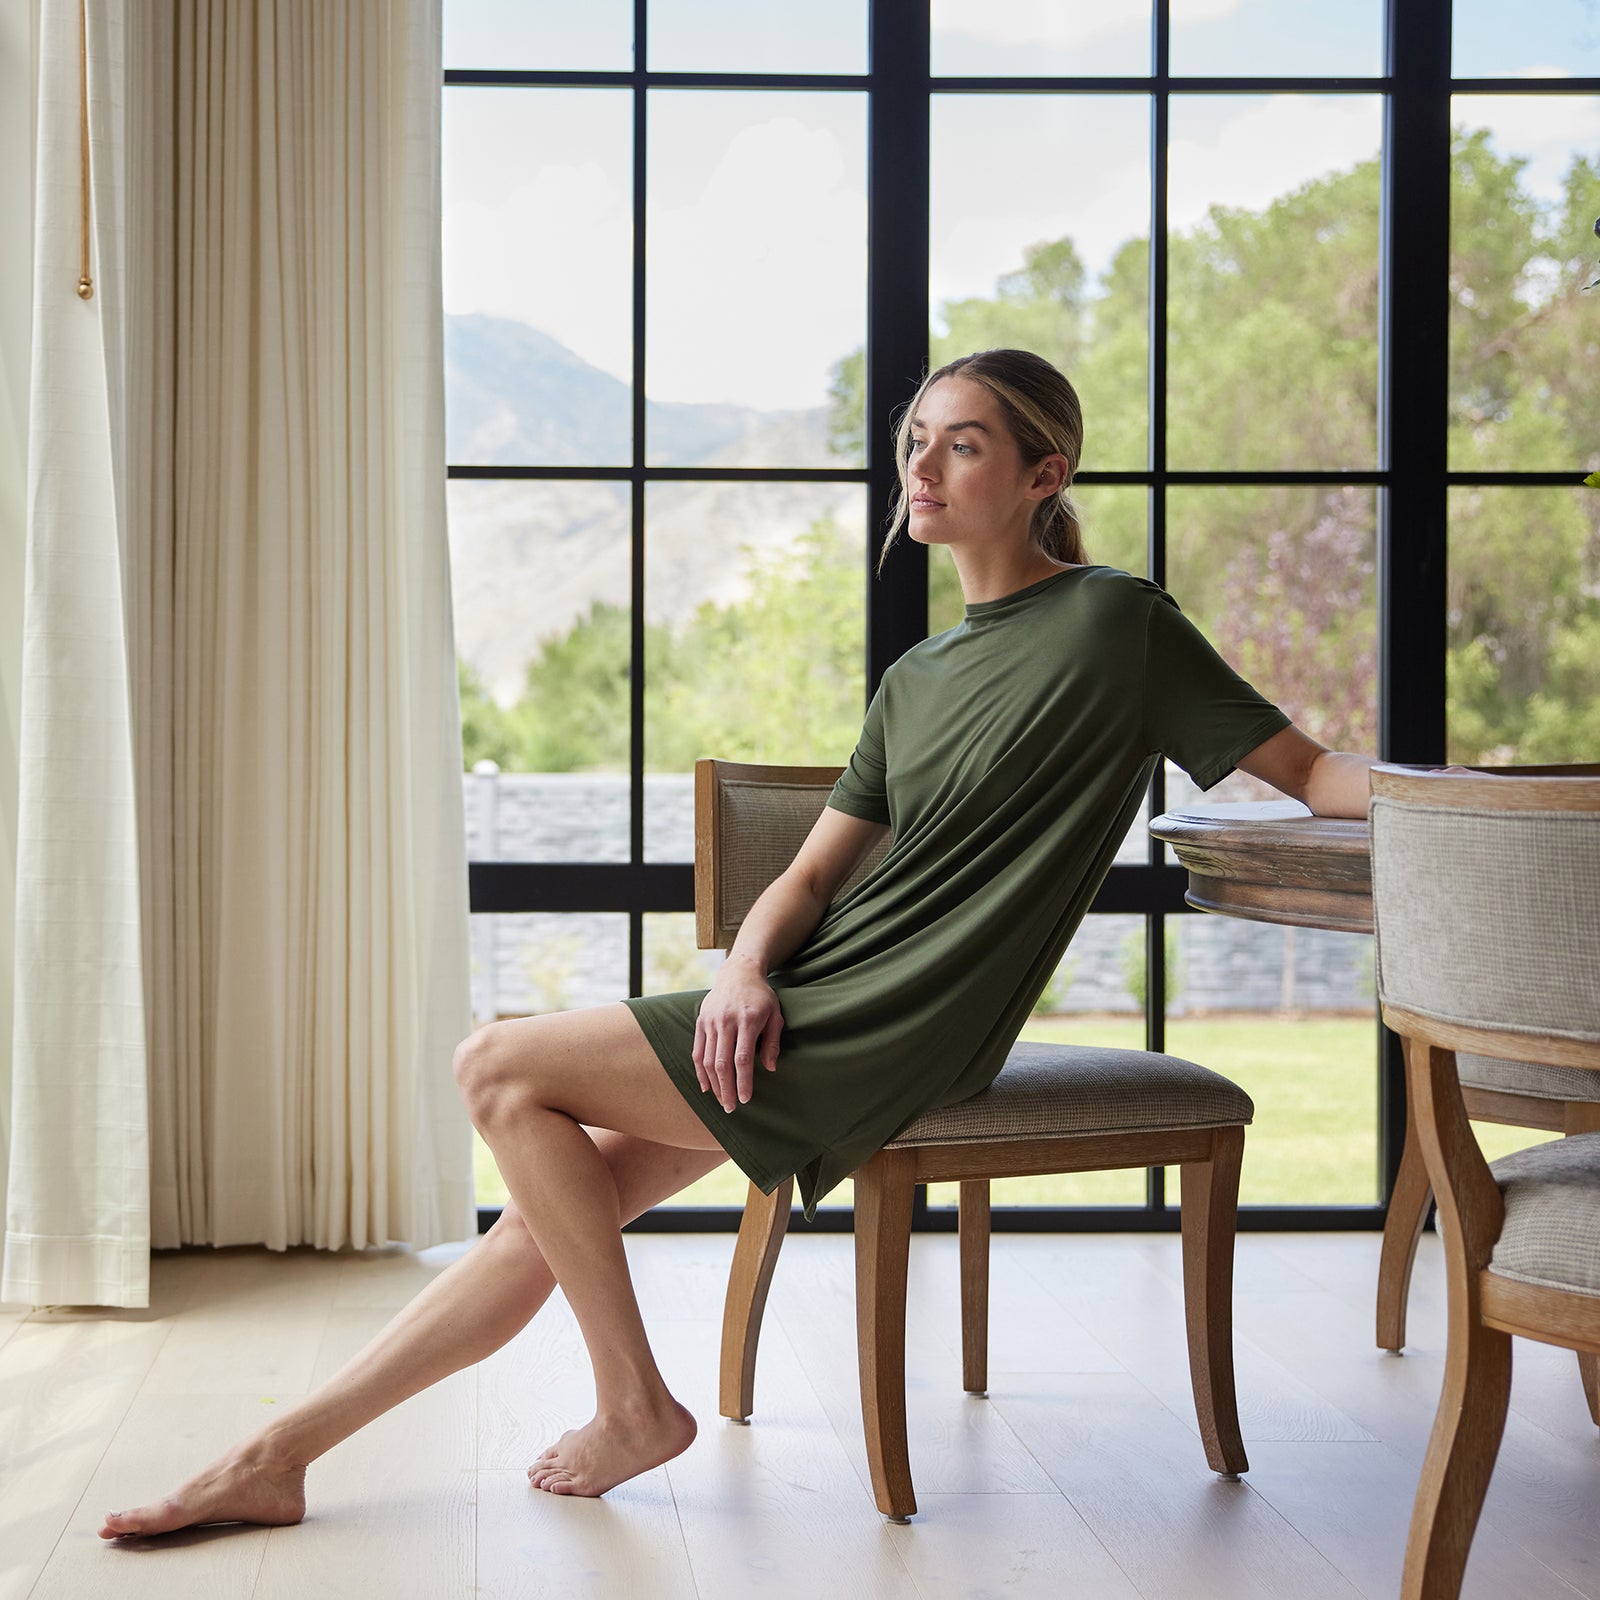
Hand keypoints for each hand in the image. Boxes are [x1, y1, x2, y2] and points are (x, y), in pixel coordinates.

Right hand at [693, 958, 783, 1113]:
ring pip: (707, 1059)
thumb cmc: (762, 996)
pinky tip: (706, 1087)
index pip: (742, 1058)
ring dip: (713, 1084)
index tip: (745, 1099)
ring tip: (720, 1101)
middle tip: (730, 1108)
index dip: (743, 1081)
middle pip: (721, 1063)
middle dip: (726, 1089)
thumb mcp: (775, 1015)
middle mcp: (726, 1021)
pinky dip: (699, 1071)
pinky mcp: (700, 1021)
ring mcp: (710, 1021)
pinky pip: (697, 1051)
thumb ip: (773, 1042)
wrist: (739, 972)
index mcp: (748, 1020)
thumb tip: (770, 1068)